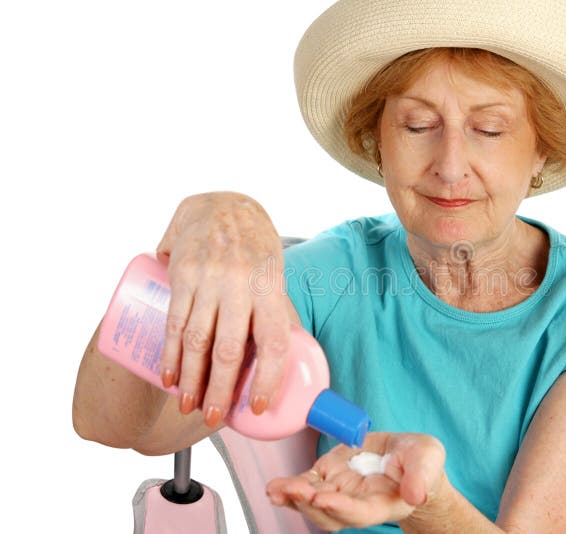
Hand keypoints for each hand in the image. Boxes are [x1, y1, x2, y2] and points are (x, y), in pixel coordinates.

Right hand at [156, 191, 294, 426]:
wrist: (222, 204)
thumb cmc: (255, 247)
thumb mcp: (274, 275)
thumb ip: (274, 312)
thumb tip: (280, 359)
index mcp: (270, 286)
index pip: (273, 339)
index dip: (266, 377)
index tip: (257, 406)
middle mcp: (239, 284)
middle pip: (228, 347)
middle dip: (220, 388)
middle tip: (215, 417)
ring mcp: (208, 279)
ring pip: (197, 339)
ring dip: (191, 379)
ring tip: (188, 405)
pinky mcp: (182, 275)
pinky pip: (174, 321)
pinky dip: (170, 354)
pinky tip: (169, 377)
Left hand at [266, 432, 447, 530]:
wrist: (409, 458)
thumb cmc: (420, 461)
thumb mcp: (428, 459)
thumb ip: (421, 475)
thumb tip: (416, 495)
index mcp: (383, 503)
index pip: (361, 512)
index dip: (342, 509)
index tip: (324, 499)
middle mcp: (358, 504)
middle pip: (330, 514)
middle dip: (310, 504)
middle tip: (296, 490)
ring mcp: (341, 492)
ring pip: (313, 504)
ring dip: (294, 499)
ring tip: (277, 489)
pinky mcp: (329, 477)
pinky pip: (306, 488)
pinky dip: (288, 490)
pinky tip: (275, 488)